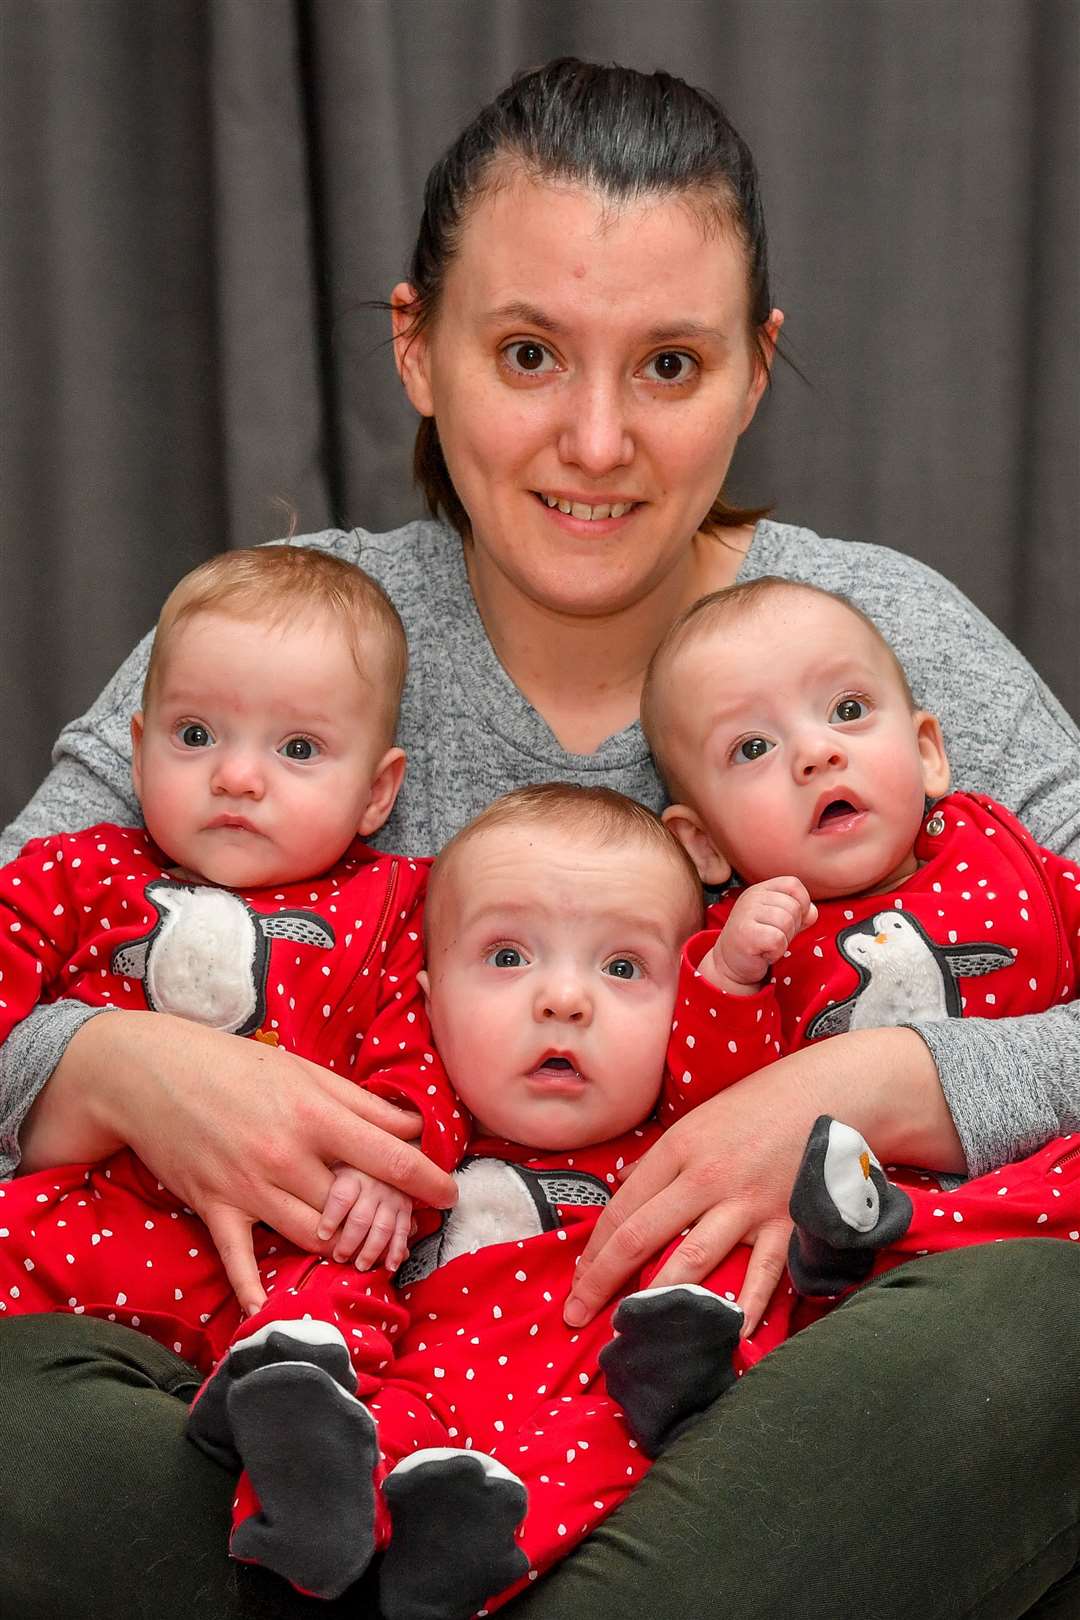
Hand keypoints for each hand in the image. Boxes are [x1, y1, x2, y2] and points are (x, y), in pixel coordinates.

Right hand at [30, 1010, 456, 1314]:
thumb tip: (412, 1129)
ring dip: (343, 1247)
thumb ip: (360, 1103)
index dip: (429, 1181)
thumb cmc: (236, 1066)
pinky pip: (239, 1261)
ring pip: (314, 1237)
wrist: (151, 1072)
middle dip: (386, 1219)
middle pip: (356, 1207)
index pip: (391, 1159)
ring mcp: (249, 1187)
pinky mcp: (216, 1208)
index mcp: (316, 1115)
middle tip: (404, 1223)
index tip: (450, 1194)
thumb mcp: (305, 1071)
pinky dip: (256, 1290)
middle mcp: (286, 1156)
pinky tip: (272, 1313)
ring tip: (362, 1248)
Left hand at [564, 1027, 959, 1335]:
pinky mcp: (787, 1223)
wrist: (835, 1091)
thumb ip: (662, 1155)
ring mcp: (747, 1204)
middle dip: (602, 1280)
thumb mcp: (701, 1117)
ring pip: (692, 1259)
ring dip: (659, 1298)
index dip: (594, 1247)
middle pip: (641, 1236)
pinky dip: (746, 1307)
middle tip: (576, 1315)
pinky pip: (762, 1274)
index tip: (577, 1278)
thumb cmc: (763, 1103)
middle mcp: (705, 1178)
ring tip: (634, 1333)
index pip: (622, 1207)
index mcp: (679, 1148)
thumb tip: (624, 1181)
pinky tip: (726, 1336)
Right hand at [704, 877, 816, 993]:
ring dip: (784, 940)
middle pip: (793, 906)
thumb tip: (812, 912)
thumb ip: (799, 912)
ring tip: (769, 944)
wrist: (730, 963)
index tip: (793, 919)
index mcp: (762, 889)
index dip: (802, 903)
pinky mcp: (746, 933)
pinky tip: (764, 952)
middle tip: (775, 936)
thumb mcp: (780, 920)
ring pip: (787, 922)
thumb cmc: (757, 940)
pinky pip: (778, 939)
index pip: (793, 884)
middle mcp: (752, 897)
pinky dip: (776, 951)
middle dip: (793, 927)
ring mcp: (746, 913)